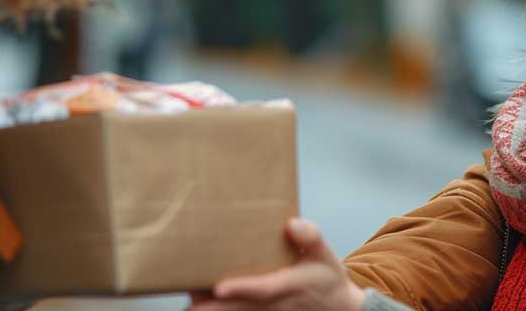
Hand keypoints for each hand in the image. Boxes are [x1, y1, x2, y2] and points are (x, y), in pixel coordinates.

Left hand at [188, 218, 365, 310]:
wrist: (338, 308)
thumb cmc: (325, 277)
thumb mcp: (324, 253)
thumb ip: (310, 236)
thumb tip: (292, 223)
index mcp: (290, 285)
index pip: (263, 289)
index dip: (241, 289)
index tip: (219, 287)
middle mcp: (275, 304)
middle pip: (237, 310)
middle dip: (211, 306)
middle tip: (188, 294)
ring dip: (212, 308)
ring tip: (189, 294)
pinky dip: (221, 310)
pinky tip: (203, 300)